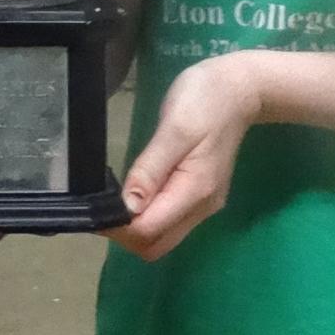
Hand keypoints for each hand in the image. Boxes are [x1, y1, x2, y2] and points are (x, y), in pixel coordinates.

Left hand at [107, 52, 267, 262]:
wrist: (240, 90)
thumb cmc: (204, 101)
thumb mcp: (174, 128)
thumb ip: (150, 168)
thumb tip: (128, 206)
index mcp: (195, 190)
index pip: (149, 231)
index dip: (119, 227)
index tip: (94, 209)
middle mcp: (202, 207)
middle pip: (156, 244)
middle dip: (125, 235)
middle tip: (101, 207)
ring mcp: (204, 205)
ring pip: (163, 238)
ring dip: (135, 229)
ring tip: (113, 201)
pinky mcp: (200, 198)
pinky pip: (169, 222)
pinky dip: (148, 219)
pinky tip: (135, 197)